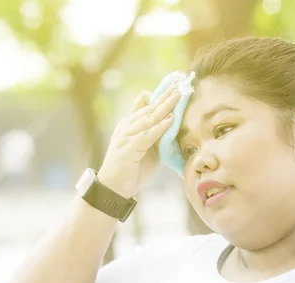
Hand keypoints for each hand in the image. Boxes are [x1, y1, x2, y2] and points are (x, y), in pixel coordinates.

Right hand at [98, 83, 179, 197]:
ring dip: (165, 106)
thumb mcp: (148, 148)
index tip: (176, 82)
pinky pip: (146, 135)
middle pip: (150, 107)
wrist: (114, 188)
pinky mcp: (128, 148)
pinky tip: (170, 119)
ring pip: (149, 118)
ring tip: (178, 95)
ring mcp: (126, 136)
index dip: (162, 93)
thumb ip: (157, 134)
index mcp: (131, 124)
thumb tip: (171, 121)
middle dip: (166, 94)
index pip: (149, 104)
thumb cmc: (132, 169)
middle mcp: (127, 126)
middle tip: (181, 82)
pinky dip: (159, 127)